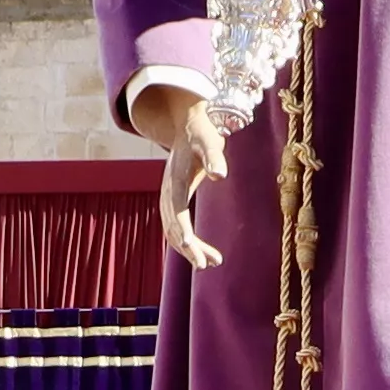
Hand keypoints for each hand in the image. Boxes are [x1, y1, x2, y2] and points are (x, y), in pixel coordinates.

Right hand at [145, 87, 233, 271]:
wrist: (186, 125)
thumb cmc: (201, 132)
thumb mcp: (209, 141)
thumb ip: (214, 156)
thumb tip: (221, 175)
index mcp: (175, 179)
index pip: (176, 209)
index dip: (182, 228)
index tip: (189, 245)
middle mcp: (168, 192)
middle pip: (173, 226)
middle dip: (187, 247)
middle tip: (205, 264)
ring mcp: (169, 198)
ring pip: (175, 231)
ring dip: (191, 248)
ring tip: (213, 262)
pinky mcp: (175, 202)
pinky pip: (180, 227)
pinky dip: (192, 242)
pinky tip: (210, 253)